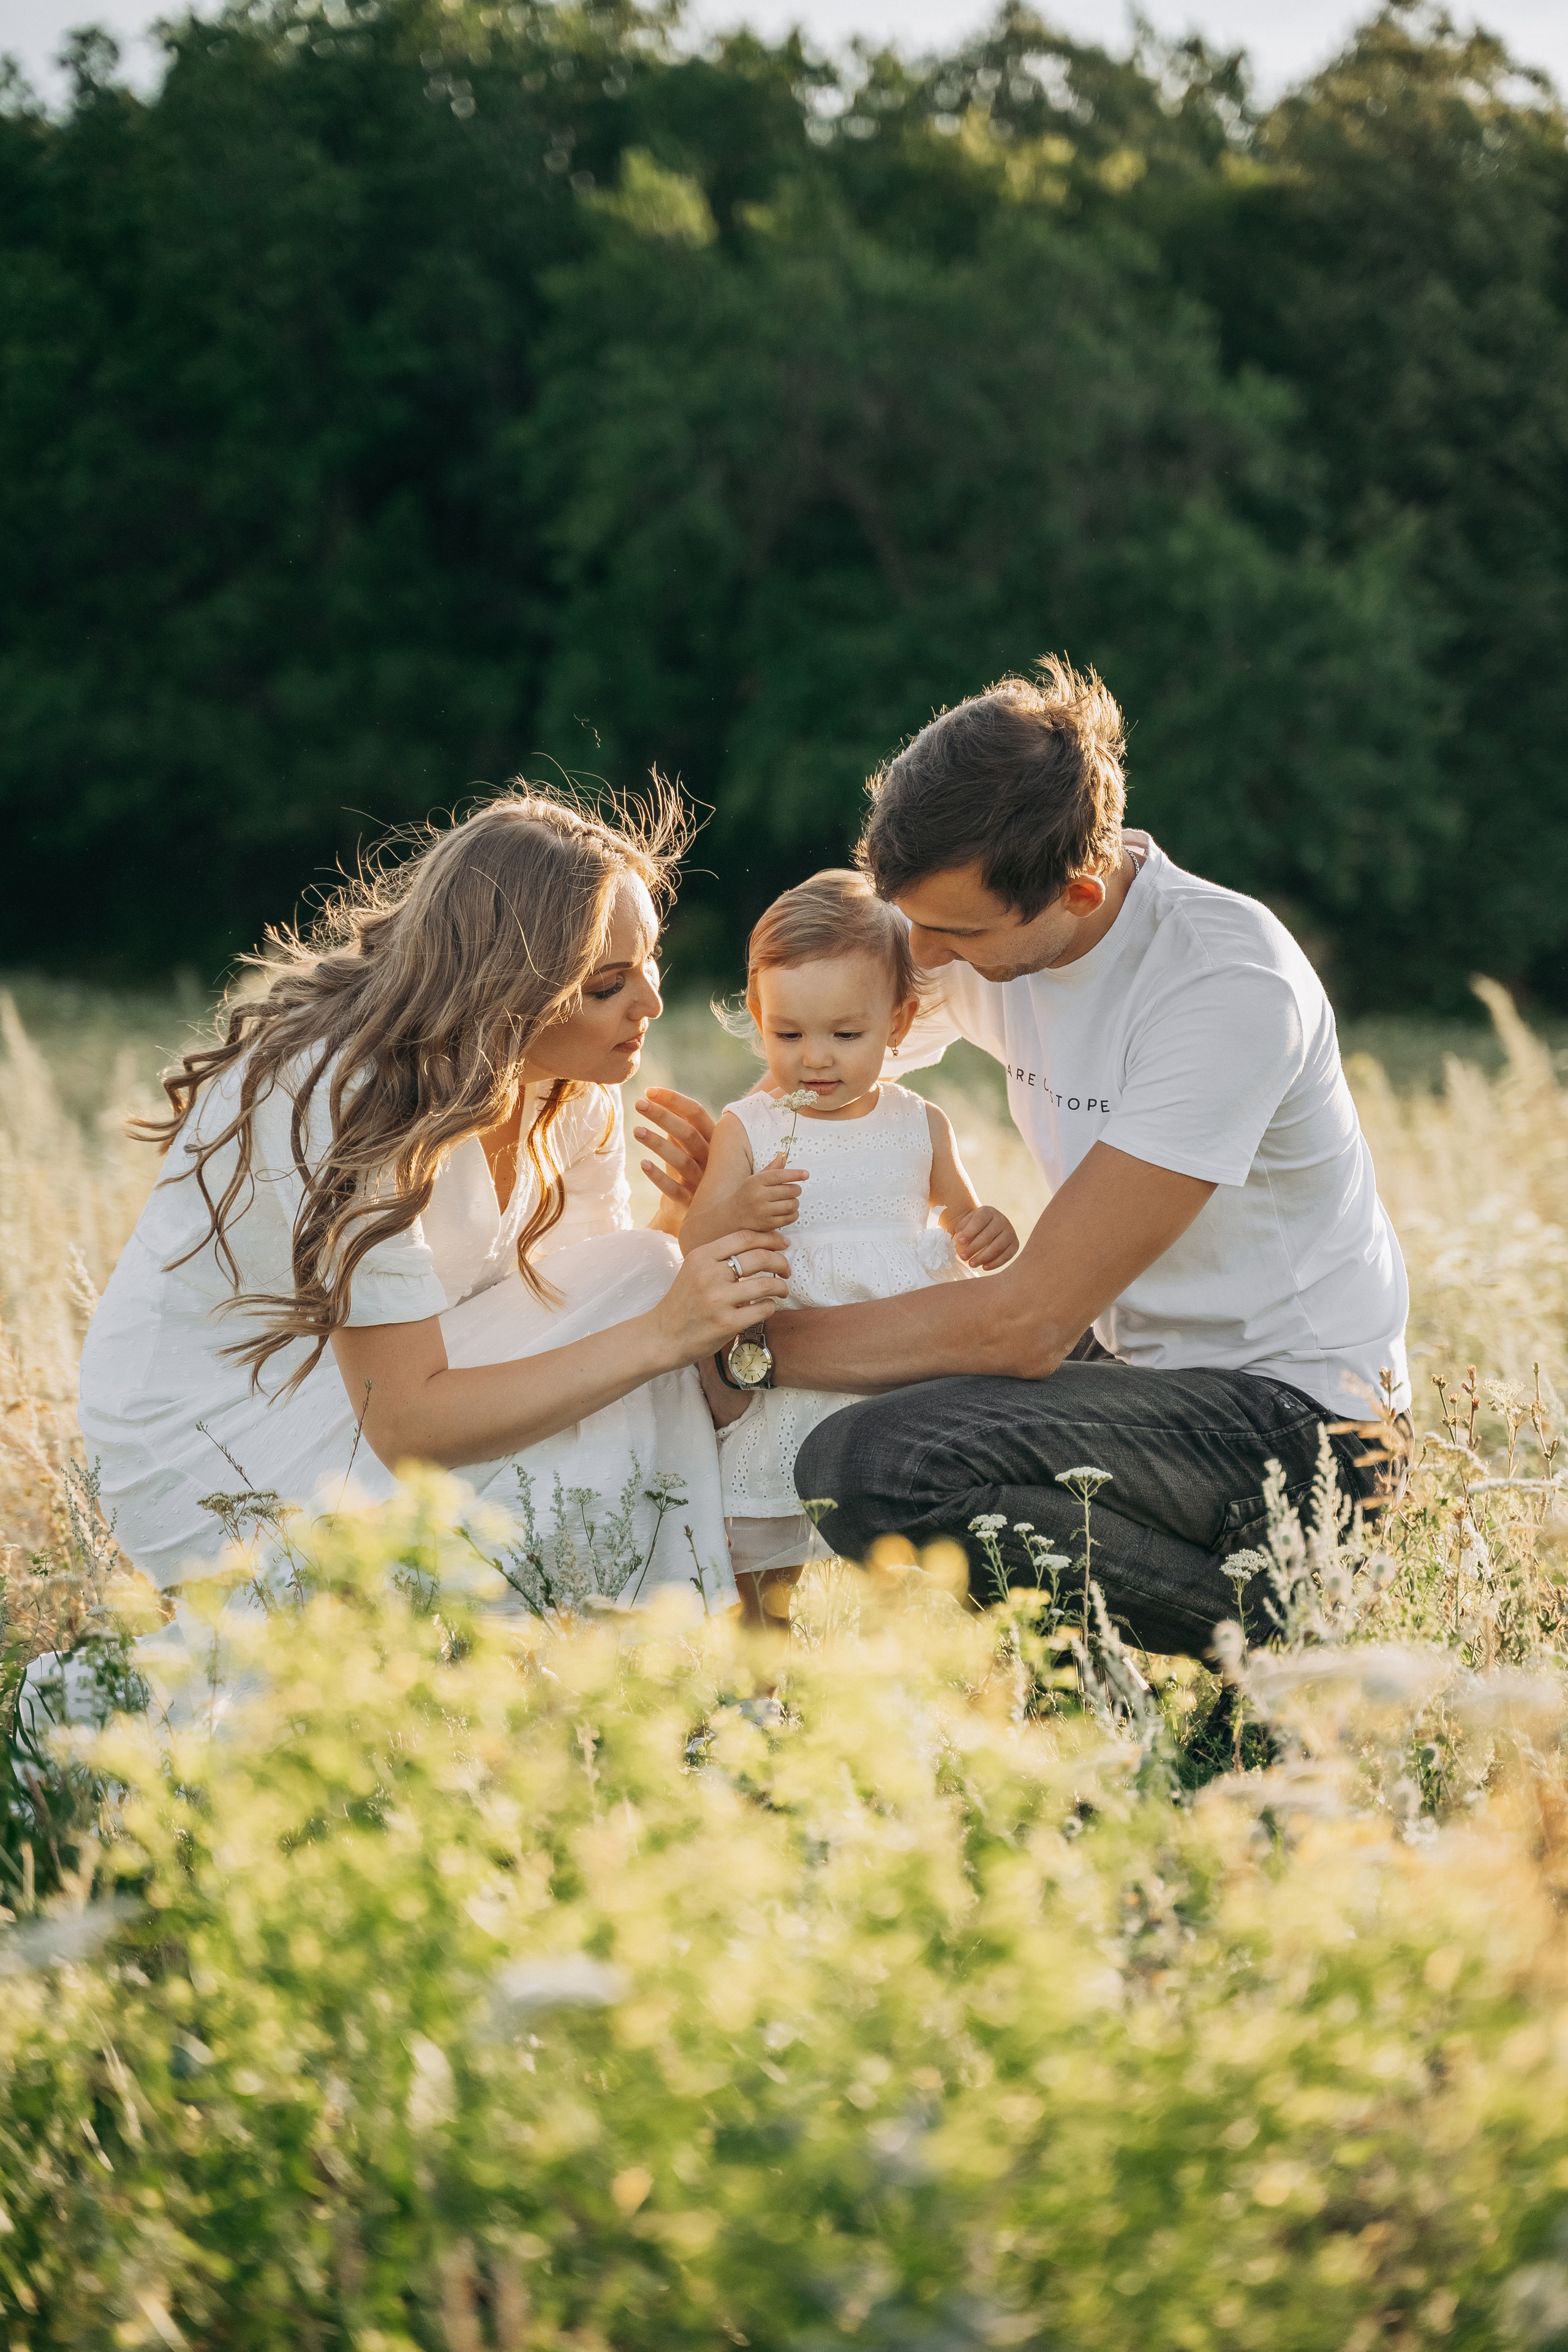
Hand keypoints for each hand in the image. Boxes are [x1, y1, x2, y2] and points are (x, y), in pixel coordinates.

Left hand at [633, 1087, 714, 1228]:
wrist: (702, 1217)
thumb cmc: (692, 1174)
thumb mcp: (689, 1149)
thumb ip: (678, 1129)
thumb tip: (656, 1100)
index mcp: (713, 1141)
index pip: (696, 1113)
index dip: (674, 1100)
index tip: (649, 1091)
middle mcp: (712, 1160)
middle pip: (688, 1133)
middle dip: (663, 1116)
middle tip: (639, 1104)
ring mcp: (703, 1182)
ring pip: (682, 1161)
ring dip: (659, 1144)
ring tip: (636, 1131)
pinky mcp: (692, 1203)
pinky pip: (675, 1190)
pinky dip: (660, 1177)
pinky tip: (643, 1165)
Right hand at [651, 1230, 791, 1366]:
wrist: (663, 1336)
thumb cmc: (683, 1303)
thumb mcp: (695, 1269)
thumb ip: (720, 1257)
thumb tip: (761, 1246)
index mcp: (701, 1256)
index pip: (745, 1237)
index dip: (770, 1238)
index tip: (782, 1245)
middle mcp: (709, 1274)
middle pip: (760, 1257)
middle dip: (781, 1261)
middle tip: (785, 1269)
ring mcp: (718, 1300)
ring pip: (766, 1284)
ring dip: (781, 1286)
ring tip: (781, 1290)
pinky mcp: (726, 1323)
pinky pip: (763, 1309)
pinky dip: (771, 1306)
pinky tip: (766, 1307)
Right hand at [735, 1150, 806, 1230]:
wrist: (732, 1216)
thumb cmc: (747, 1194)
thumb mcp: (756, 1179)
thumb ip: (771, 1169)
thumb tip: (783, 1155)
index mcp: (756, 1181)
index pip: (780, 1175)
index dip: (795, 1174)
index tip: (806, 1174)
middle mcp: (758, 1195)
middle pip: (789, 1191)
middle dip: (796, 1190)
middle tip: (795, 1190)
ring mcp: (762, 1211)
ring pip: (791, 1205)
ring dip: (796, 1203)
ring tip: (792, 1201)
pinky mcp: (767, 1224)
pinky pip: (788, 1219)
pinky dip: (794, 1214)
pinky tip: (791, 1211)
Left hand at [949, 1203, 1019, 1270]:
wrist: (987, 1228)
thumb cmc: (973, 1227)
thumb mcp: (965, 1223)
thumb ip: (962, 1230)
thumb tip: (962, 1240)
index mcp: (988, 1211)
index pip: (979, 1221)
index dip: (969, 1232)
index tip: (960, 1241)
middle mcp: (1001, 1220)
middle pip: (988, 1235)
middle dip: (973, 1248)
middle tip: (963, 1257)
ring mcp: (1010, 1232)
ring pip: (997, 1247)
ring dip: (983, 1257)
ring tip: (971, 1264)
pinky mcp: (1015, 1244)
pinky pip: (1006, 1256)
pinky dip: (995, 1263)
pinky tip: (984, 1267)